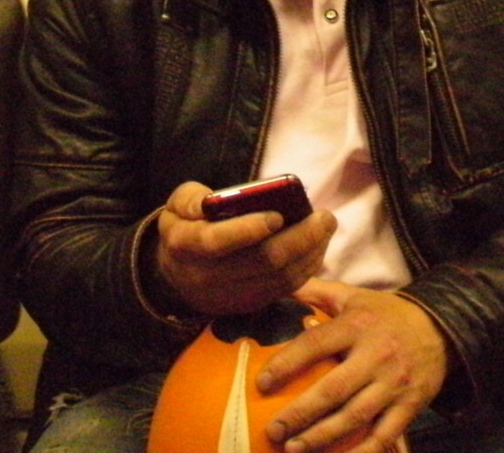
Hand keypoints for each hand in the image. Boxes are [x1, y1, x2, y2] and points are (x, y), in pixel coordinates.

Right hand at [154, 181, 336, 315]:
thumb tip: (216, 200)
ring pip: (278, 278)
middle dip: (298, 239)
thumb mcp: (177, 204)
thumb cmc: (185, 225)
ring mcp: (230, 296)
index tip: (277, 215)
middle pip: (259, 262)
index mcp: (185, 245)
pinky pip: (284, 289)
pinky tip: (319, 246)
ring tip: (327, 227)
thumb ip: (192, 198)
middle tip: (325, 217)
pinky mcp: (249, 305)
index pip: (216, 241)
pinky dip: (306, 267)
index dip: (247, 230)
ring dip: (309, 253)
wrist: (177, 272)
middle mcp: (206, 276)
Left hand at [257, 278, 450, 452]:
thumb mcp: (353, 296)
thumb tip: (283, 284)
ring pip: (354, 417)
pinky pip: (383, 436)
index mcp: (357, 325)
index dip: (286, 363)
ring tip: (294, 449)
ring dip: (322, 437)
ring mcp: (394, 383)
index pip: (315, 344)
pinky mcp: (410, 405)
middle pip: (333, 389)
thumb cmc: (386, 313)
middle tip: (273, 431)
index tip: (262, 383)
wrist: (440, 326)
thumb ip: (317, 291)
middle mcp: (375, 354)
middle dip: (300, 413)